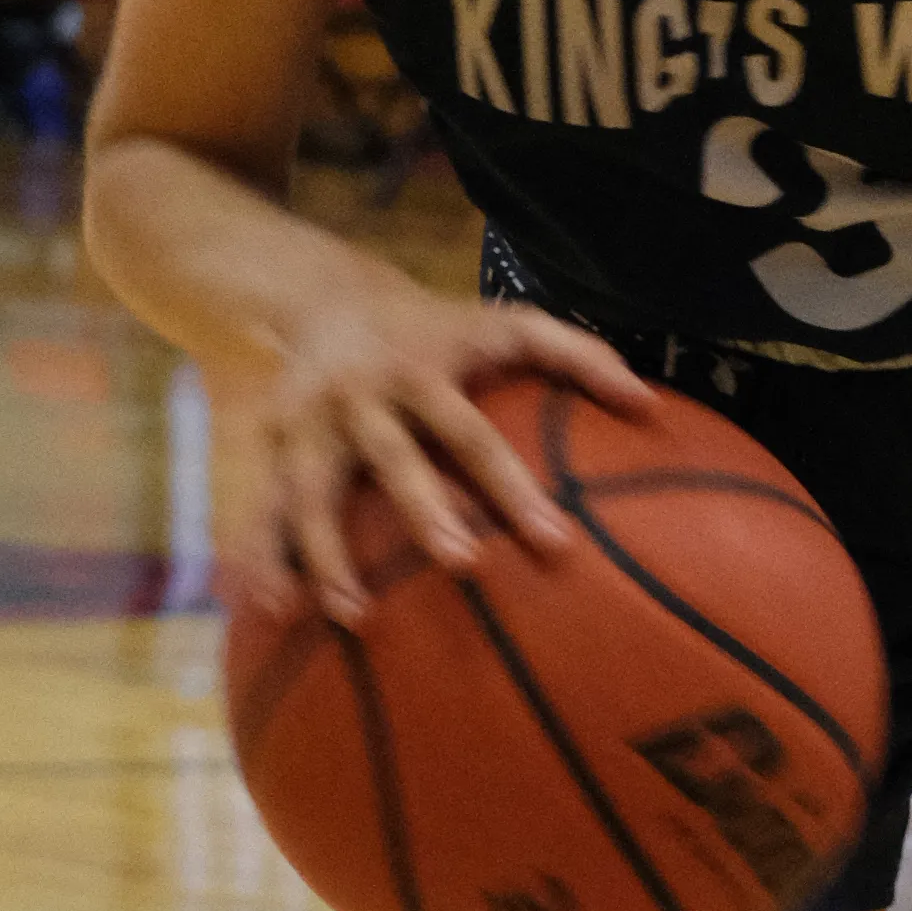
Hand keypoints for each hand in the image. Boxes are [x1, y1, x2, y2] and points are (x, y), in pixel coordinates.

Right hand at [223, 284, 652, 628]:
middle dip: (424, 513)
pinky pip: (262, 507)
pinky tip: (267, 611)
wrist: (322, 293)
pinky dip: (260, 556)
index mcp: (424, 372)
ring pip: (313, 491)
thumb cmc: (436, 327)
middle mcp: (364, 398)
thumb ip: (579, 356)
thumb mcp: (505, 323)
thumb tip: (651, 405)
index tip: (554, 543)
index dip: (512, 487)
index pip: (474, 436)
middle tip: (462, 567)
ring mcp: (310, 423)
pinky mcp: (271, 444)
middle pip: (394, 460)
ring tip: (353, 617)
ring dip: (327, 554)